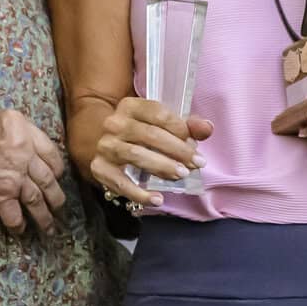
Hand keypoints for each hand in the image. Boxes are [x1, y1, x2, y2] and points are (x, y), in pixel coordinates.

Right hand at [0, 111, 66, 234]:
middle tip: (60, 207)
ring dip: (45, 216)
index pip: (52, 152)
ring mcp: (12, 174)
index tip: (57, 176)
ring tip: (50, 227)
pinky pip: (15, 214)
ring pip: (37, 198)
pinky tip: (21, 231)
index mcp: (23, 129)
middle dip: (56, 196)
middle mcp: (22, 152)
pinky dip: (19, 225)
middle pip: (48, 178)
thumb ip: (18, 133)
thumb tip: (31, 150)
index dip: (57, 168)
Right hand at [90, 98, 211, 209]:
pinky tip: (157, 199)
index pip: (158, 114)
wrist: (105, 145)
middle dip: (176, 150)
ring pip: (136, 155)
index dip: (180, 128)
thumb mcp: (161, 125)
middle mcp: (114, 123)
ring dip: (162, 166)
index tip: (195, 143)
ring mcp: (105, 146)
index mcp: (130, 106)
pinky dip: (139, 193)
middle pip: (149, 134)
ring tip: (182, 175)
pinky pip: (120, 183)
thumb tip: (207, 128)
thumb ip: (187, 125)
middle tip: (196, 163)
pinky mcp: (99, 168)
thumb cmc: (141, 133)